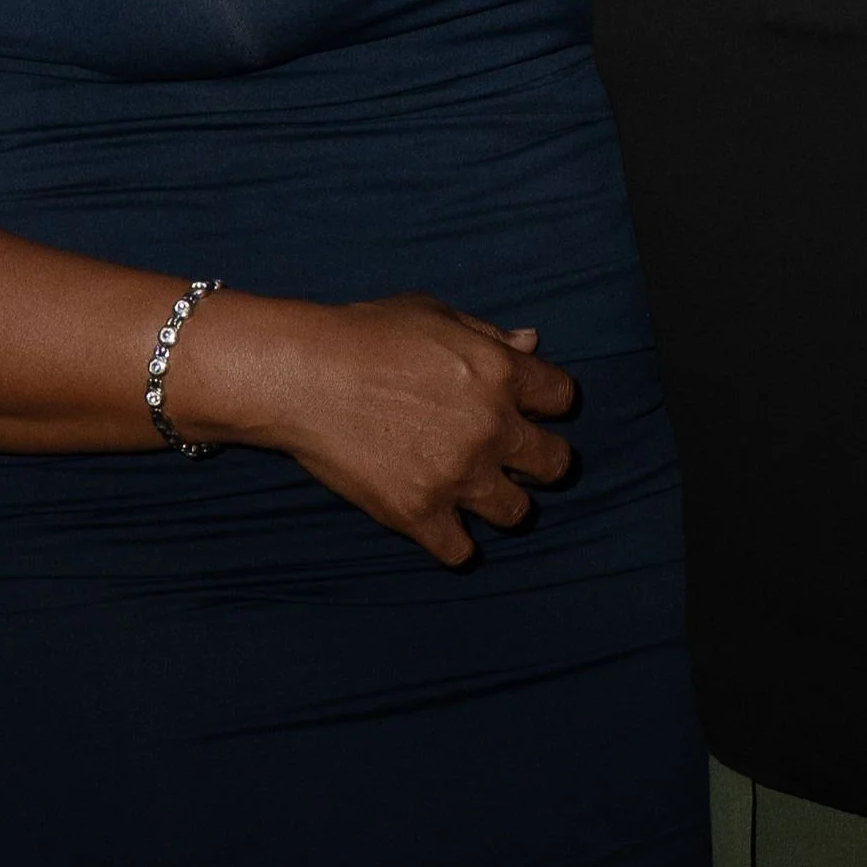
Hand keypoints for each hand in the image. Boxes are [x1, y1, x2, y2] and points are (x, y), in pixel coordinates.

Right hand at [176, 291, 575, 566]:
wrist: (305, 375)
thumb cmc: (367, 333)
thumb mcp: (436, 315)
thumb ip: (489, 335)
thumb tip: (531, 344)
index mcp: (499, 372)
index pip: (562, 397)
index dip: (549, 403)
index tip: (533, 408)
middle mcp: (490, 427)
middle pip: (555, 463)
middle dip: (542, 461)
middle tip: (517, 459)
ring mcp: (457, 475)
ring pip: (517, 513)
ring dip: (503, 503)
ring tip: (479, 492)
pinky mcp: (420, 513)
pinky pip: (461, 551)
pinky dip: (455, 542)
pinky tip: (443, 525)